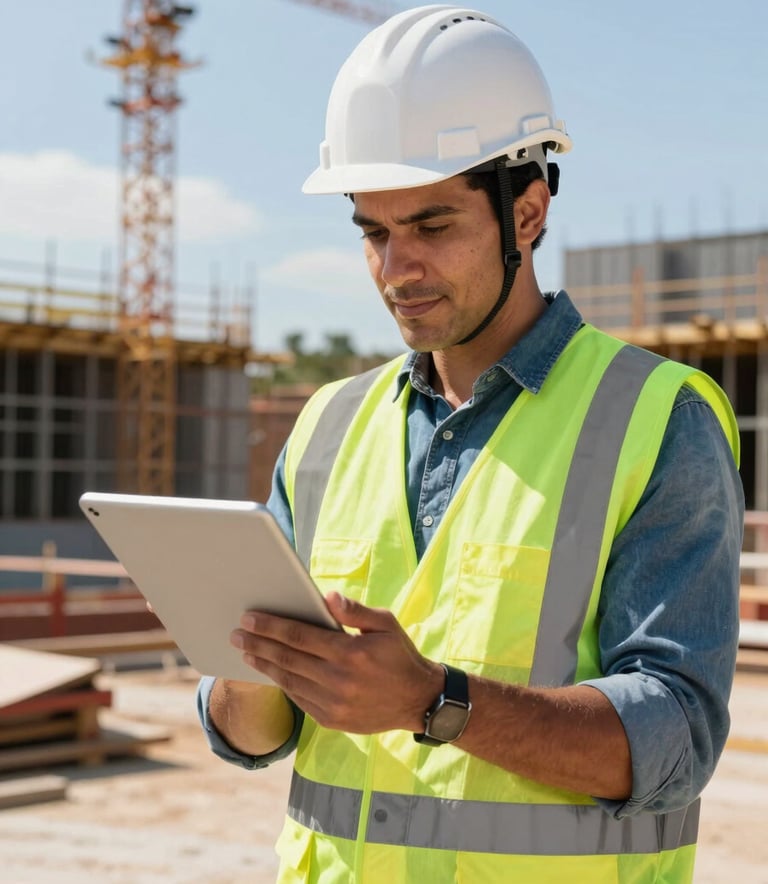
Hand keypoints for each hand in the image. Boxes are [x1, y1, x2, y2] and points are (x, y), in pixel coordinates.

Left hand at [230, 592, 442, 734]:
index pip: (299, 636)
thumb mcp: (386, 623)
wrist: (418, 701)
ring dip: (264, 665)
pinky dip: (282, 684)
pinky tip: (271, 672)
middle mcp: (338, 680)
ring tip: (246, 652)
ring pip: (288, 680)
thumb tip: (326, 597)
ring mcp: (333, 704)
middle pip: (286, 658)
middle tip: (236, 634)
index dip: (270, 626)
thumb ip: (355, 610)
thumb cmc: (400, 655)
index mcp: (350, 653)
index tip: (249, 618)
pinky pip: (298, 699)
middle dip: (258, 644)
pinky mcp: (331, 720)